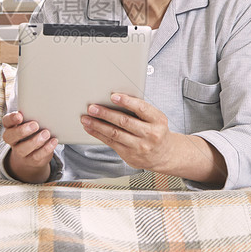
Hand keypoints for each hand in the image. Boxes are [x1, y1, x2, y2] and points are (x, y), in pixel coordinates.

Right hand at [1, 111, 57, 182]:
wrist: (32, 155)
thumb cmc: (33, 132)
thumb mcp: (30, 123)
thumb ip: (33, 116)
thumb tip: (46, 107)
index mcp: (11, 127)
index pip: (6, 121)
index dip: (11, 119)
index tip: (20, 116)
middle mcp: (12, 140)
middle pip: (10, 136)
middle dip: (22, 131)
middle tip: (35, 125)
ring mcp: (20, 152)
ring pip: (22, 149)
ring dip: (35, 141)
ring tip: (46, 133)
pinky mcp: (30, 160)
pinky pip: (36, 156)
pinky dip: (46, 149)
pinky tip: (54, 141)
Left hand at [82, 94, 226, 185]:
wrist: (164, 155)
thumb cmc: (157, 132)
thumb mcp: (156, 118)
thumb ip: (140, 110)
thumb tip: (116, 99)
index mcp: (158, 121)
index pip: (142, 108)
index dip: (127, 101)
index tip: (113, 96)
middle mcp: (150, 134)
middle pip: (124, 122)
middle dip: (106, 114)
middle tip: (92, 107)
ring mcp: (140, 146)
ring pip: (115, 134)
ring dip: (97, 125)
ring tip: (86, 118)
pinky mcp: (130, 155)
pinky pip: (111, 143)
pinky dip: (98, 134)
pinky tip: (91, 129)